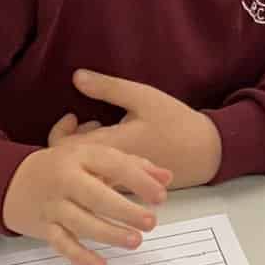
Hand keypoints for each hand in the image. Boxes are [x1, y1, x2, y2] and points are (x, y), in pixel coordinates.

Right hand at [0, 142, 170, 264]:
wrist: (12, 179)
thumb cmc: (64, 166)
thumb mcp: (95, 156)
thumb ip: (133, 165)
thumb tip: (166, 177)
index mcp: (82, 155)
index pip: (115, 165)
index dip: (140, 180)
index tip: (161, 195)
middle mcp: (65, 180)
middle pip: (97, 196)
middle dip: (125, 210)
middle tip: (151, 222)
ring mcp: (53, 205)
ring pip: (81, 223)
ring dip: (109, 234)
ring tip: (135, 241)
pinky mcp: (43, 227)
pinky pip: (62, 244)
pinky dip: (81, 257)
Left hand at [50, 69, 223, 190]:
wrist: (205, 152)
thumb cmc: (175, 122)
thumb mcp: (143, 97)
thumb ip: (108, 88)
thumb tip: (76, 76)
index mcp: (109, 146)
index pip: (64, 148)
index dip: (60, 132)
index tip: (74, 116)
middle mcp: (108, 170)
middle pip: (69, 164)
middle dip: (71, 141)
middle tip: (90, 121)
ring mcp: (115, 183)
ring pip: (83, 173)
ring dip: (84, 153)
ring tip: (103, 131)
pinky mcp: (125, 188)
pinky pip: (98, 181)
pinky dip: (96, 164)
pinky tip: (112, 148)